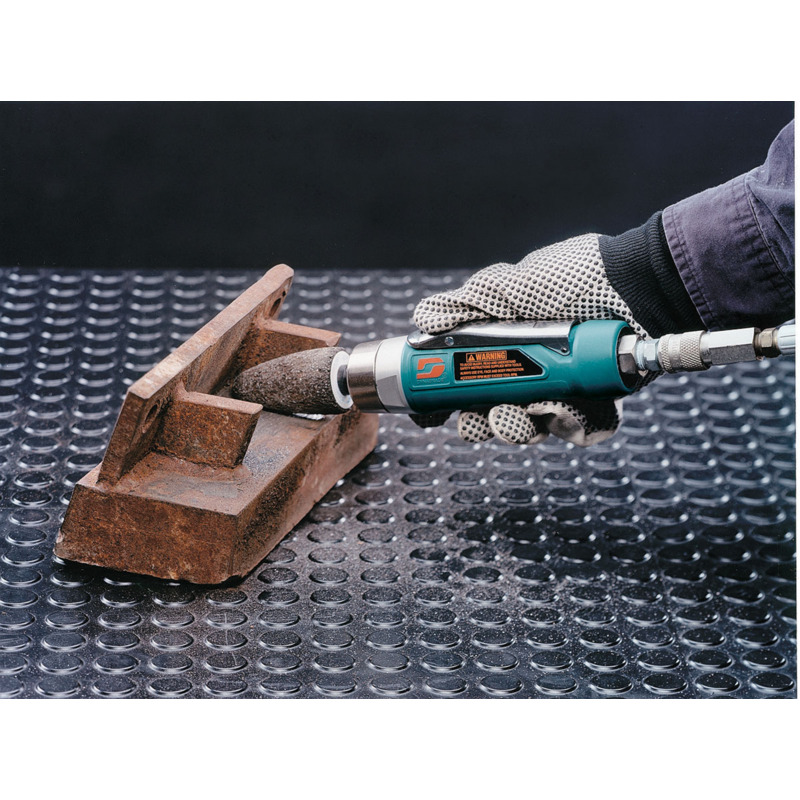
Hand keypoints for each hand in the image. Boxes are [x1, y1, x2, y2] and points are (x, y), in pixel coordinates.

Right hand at [413, 233, 651, 445]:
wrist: (641, 285)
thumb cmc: (578, 277)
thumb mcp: (511, 286)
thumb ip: (466, 304)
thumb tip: (423, 318)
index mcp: (506, 346)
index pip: (467, 381)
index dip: (448, 400)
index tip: (431, 414)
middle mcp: (531, 370)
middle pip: (494, 413)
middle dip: (481, 425)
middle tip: (477, 421)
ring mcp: (563, 389)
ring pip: (531, 428)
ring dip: (518, 429)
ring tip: (520, 414)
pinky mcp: (596, 402)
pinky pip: (577, 430)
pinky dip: (570, 426)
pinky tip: (565, 409)